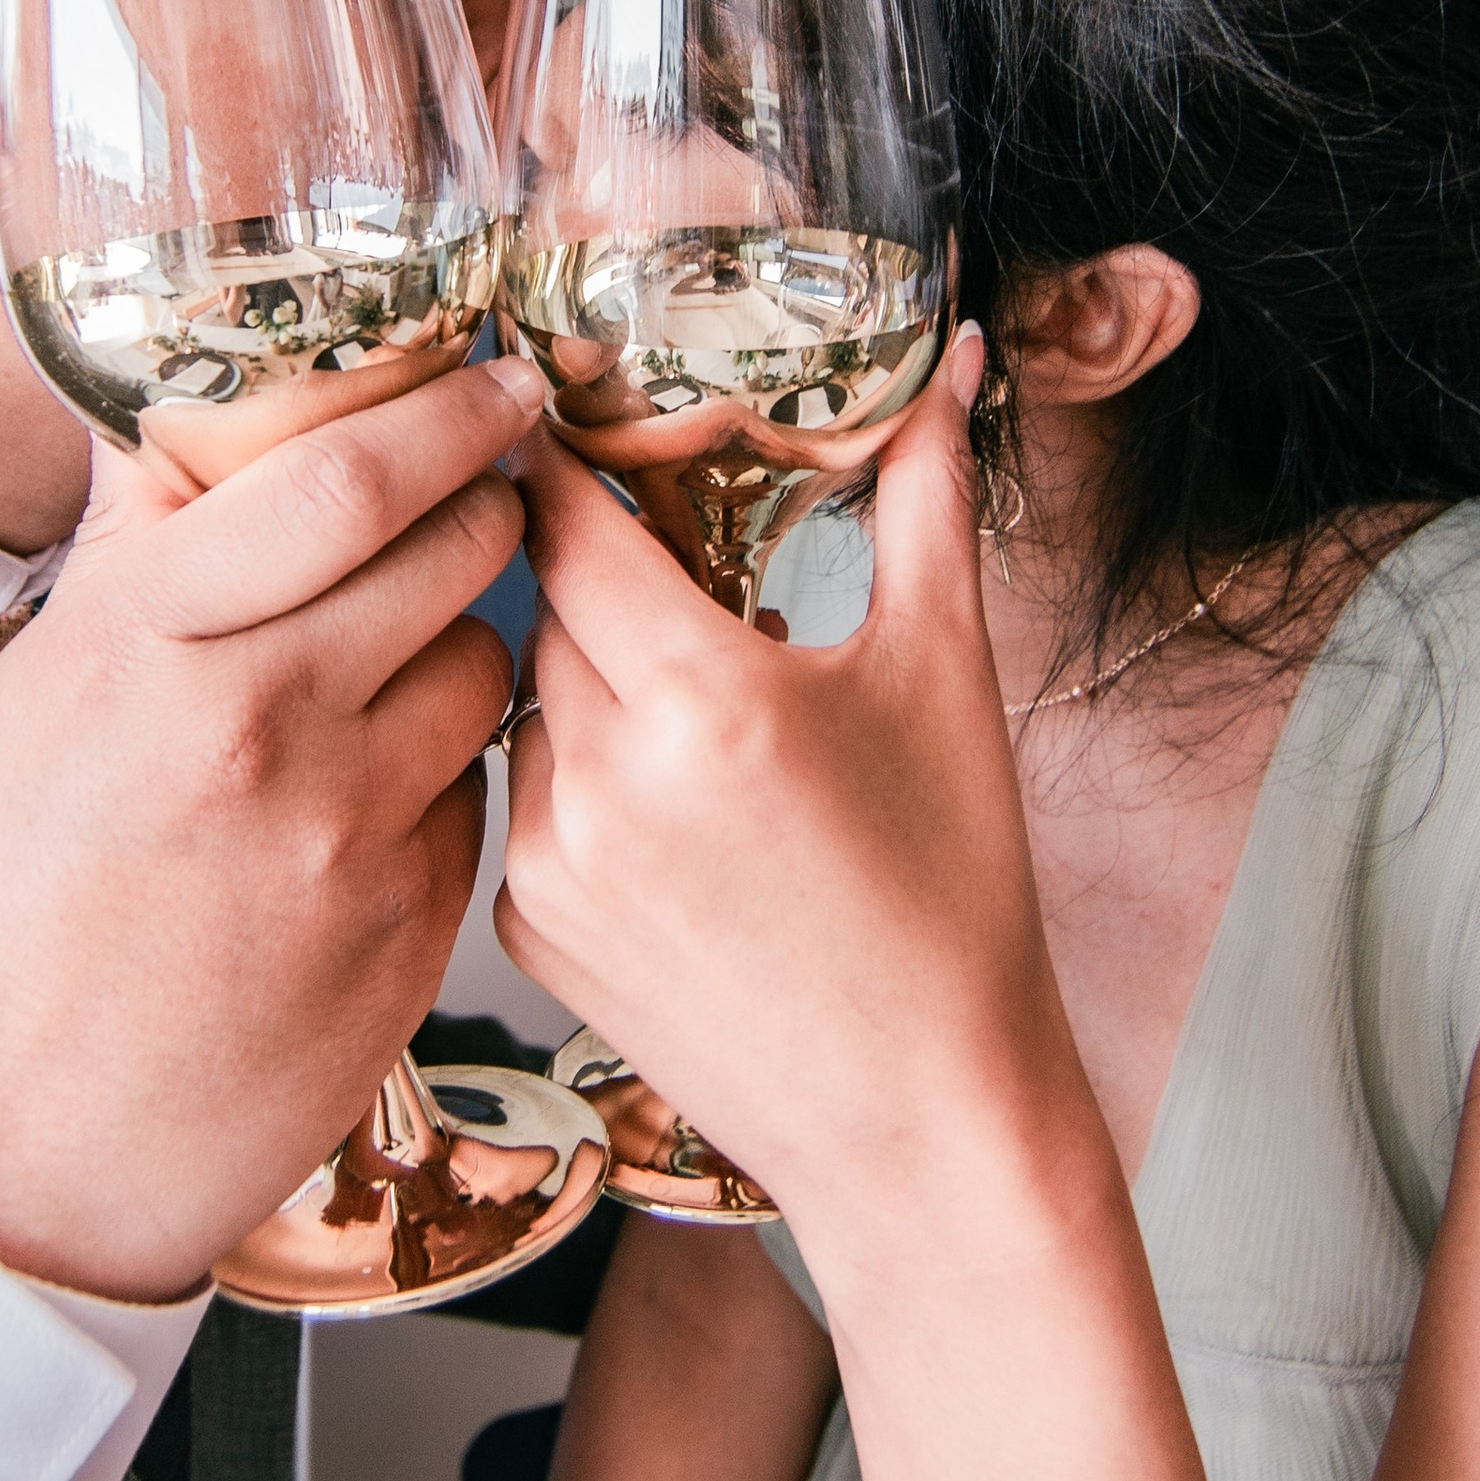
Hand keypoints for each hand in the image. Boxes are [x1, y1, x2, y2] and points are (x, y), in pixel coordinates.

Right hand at [0, 353, 547, 1299]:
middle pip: (451, 557)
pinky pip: (472, 797)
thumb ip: (131, 554)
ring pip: (481, 671)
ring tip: (390, 673)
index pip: (344, 481)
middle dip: (480, 508)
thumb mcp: (32, 698)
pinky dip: (440, 777)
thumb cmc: (8, 910)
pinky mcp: (412, 931)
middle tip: (477, 495)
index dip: (444, 415)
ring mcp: (351, 838)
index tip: (493, 382)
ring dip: (460, 646)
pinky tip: (369, 802)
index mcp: (156, 648)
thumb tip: (185, 420)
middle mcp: (264, 729)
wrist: (21, 1142)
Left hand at [497, 329, 1095, 1281]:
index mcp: (701, 698)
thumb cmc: (953, 900)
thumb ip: (926, 495)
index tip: (549, 396)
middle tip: (659, 546)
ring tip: (697, 705)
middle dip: (597, 569)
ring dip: (589, 677)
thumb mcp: (947, 676)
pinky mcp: (526, 934)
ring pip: (528, 700)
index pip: (566, 519)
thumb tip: (953, 359)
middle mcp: (600, 780)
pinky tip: (675, 810)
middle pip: (544, 603)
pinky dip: (581, 777)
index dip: (558, 453)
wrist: (924, 1121)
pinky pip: (526, 797)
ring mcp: (548, 866)